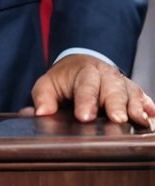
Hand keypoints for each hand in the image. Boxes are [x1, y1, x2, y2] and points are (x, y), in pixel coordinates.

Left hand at [28, 53, 154, 127]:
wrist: (82, 63)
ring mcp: (121, 82)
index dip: (86, 101)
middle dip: (116, 104)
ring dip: (136, 107)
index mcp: (84, 71)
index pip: (85, 85)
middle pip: (112, 88)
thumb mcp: (48, 84)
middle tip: (118, 119)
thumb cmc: (64, 80)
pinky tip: (152, 116)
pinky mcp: (132, 91)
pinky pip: (142, 96)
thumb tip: (41, 113)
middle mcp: (106, 74)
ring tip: (141, 121)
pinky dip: (148, 106)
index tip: (84, 117)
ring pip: (131, 92)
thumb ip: (44, 98)